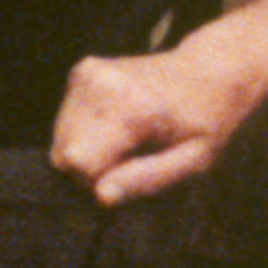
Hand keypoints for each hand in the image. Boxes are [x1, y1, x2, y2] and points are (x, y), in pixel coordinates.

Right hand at [47, 24, 267, 205]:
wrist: (207, 70)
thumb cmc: (206, 120)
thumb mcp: (194, 160)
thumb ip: (146, 179)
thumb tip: (100, 196)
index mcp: (131, 107)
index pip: (79, 161)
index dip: (99, 181)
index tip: (129, 174)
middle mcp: (100, 84)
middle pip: (63, 152)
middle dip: (90, 167)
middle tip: (130, 160)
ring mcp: (87, 73)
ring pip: (60, 138)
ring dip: (87, 149)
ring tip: (126, 140)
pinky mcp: (81, 70)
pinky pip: (65, 120)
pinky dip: (85, 130)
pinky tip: (116, 124)